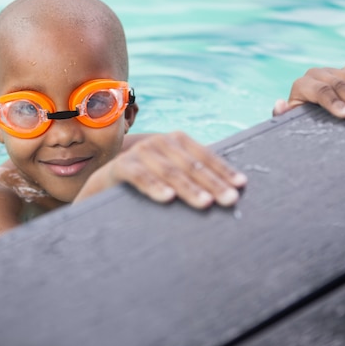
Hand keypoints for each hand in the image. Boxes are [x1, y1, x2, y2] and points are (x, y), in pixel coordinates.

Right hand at [76, 131, 246, 208]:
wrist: (104, 185)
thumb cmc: (146, 184)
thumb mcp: (170, 177)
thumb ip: (192, 178)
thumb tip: (231, 192)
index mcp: (176, 142)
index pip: (205, 156)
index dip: (223, 171)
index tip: (241, 187)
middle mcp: (159, 142)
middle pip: (191, 165)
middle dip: (213, 183)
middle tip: (230, 200)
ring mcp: (139, 152)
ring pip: (170, 171)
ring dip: (189, 188)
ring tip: (205, 203)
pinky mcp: (121, 165)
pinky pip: (140, 176)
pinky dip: (154, 186)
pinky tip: (168, 198)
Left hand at [273, 64, 344, 119]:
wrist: (307, 111)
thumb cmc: (300, 118)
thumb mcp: (289, 120)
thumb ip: (283, 115)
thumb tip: (280, 104)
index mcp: (301, 85)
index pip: (320, 91)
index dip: (335, 103)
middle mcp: (315, 74)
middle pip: (339, 85)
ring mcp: (330, 70)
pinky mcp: (342, 70)